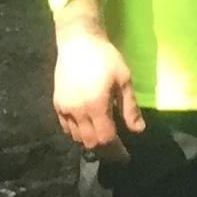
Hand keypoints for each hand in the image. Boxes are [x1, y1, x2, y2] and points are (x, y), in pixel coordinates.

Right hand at [54, 26, 145, 159]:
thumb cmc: (105, 57)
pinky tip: (88, 128)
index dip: (117, 151)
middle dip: (105, 151)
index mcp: (96, 105)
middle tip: (117, 151)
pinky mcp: (57, 104)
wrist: (78, 41)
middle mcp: (78, 111)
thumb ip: (130, 107)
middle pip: (91, 143)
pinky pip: (67, 128)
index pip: (106, 139)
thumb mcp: (123, 79)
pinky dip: (78, 133)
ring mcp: (65, 109)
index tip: (126, 155)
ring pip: (77, 138)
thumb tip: (138, 130)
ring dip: (91, 142)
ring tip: (103, 139)